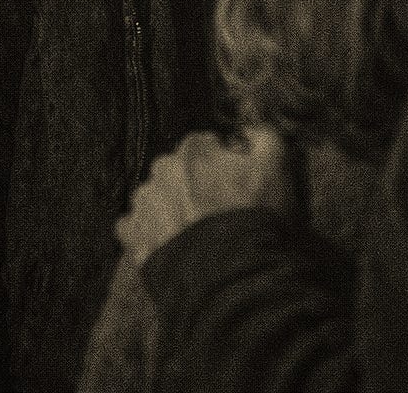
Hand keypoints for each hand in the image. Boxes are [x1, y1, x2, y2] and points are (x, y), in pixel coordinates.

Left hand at [116, 125, 293, 267]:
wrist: (227, 277)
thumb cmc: (252, 218)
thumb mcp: (275, 168)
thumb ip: (264, 136)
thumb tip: (249, 130)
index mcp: (192, 149)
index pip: (206, 146)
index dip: (222, 164)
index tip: (234, 187)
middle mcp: (161, 169)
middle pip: (178, 170)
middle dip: (193, 184)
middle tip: (216, 213)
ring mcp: (144, 203)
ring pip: (157, 197)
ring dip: (171, 208)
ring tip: (195, 234)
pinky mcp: (133, 235)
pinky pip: (135, 227)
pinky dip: (149, 234)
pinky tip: (171, 246)